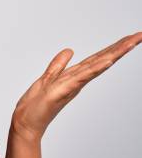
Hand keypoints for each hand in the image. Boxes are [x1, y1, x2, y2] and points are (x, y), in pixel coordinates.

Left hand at [11, 31, 141, 141]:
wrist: (27, 122)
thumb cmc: (38, 104)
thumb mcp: (48, 77)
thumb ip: (59, 64)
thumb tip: (69, 50)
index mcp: (76, 75)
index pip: (98, 58)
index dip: (114, 47)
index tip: (130, 36)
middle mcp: (78, 80)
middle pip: (103, 59)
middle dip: (122, 47)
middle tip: (139, 34)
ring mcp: (72, 85)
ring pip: (97, 66)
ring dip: (114, 54)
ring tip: (131, 43)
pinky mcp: (63, 90)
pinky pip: (82, 77)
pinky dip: (95, 69)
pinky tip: (108, 61)